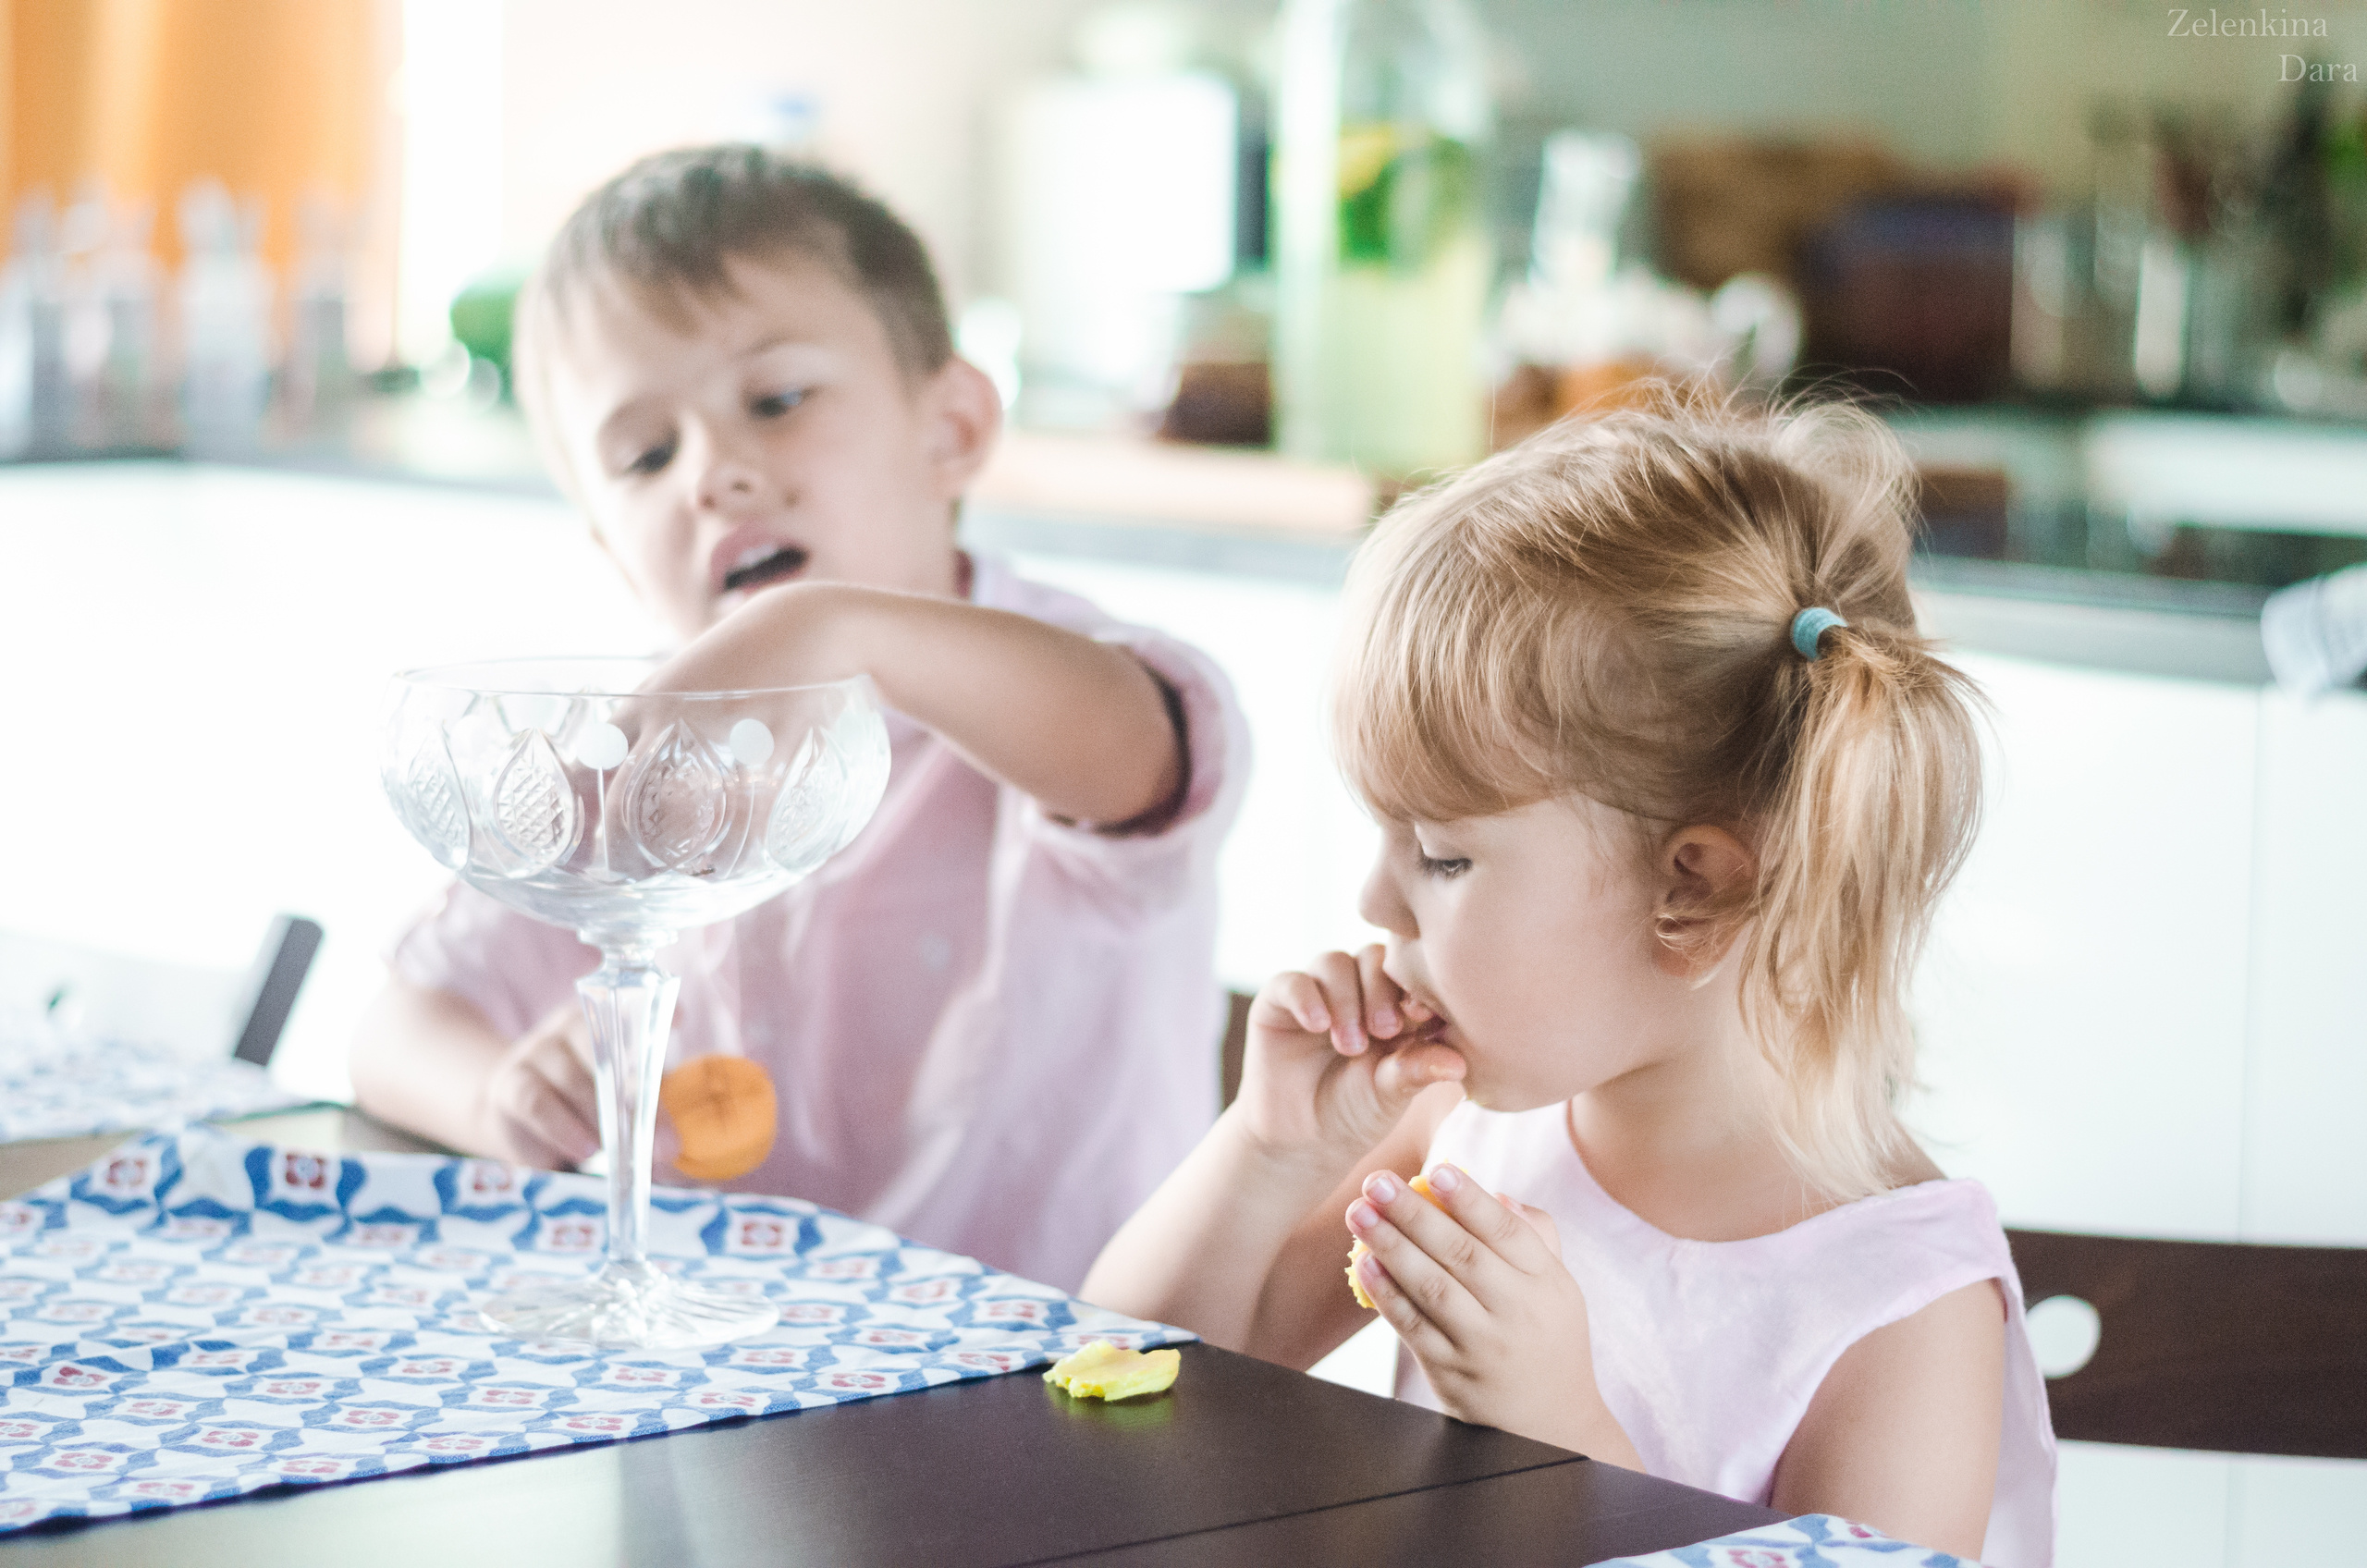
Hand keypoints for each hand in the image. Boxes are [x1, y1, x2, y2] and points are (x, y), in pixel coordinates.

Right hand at [473, 1003, 686, 1175]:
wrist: (510, 1114)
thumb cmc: (581, 1104)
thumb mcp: (617, 1099)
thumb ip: (644, 1108)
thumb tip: (671, 1150)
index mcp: (604, 1018)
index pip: (633, 1010)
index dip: (655, 1016)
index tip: (681, 1020)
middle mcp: (569, 1027)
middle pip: (609, 1053)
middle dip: (639, 1100)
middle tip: (663, 1142)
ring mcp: (536, 1050)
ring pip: (574, 1078)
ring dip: (601, 1118)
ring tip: (620, 1149)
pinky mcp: (509, 1083)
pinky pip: (538, 1103)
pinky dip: (565, 1129)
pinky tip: (585, 1150)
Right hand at [1233, 945, 1466, 1168]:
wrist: (1301, 1140)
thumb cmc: (1356, 1112)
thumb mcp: (1391, 1094)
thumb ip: (1417, 1070)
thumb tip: (1460, 1063)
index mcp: (1395, 1004)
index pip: (1409, 974)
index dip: (1417, 987)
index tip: (1422, 1015)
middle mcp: (1357, 989)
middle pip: (1373, 958)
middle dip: (1381, 991)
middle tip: (1385, 1032)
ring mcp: (1318, 991)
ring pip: (1334, 963)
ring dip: (1346, 999)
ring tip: (1351, 1046)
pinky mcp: (1279, 1001)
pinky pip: (1292, 981)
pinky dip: (1307, 997)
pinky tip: (1317, 1025)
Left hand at [1347, 1161, 1637, 1462]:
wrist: (1552, 1427)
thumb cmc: (1548, 1340)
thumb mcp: (1559, 1289)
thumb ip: (1534, 1237)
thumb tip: (1495, 1193)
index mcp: (1548, 1283)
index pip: (1507, 1232)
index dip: (1470, 1199)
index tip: (1437, 1170)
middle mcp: (1516, 1312)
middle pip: (1461, 1253)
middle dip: (1413, 1212)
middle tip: (1376, 1182)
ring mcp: (1482, 1346)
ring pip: (1432, 1287)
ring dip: (1390, 1246)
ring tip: (1359, 1214)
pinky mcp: (1451, 1373)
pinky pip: (1414, 1328)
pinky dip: (1387, 1295)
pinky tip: (1364, 1264)